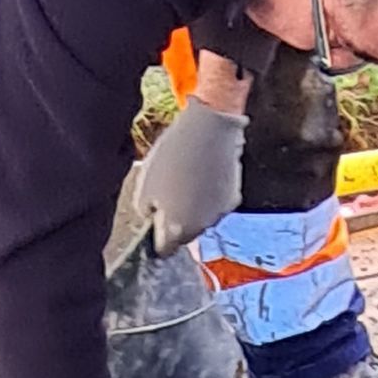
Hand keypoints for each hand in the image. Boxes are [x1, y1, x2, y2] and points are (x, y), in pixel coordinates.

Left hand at [132, 89, 246, 256]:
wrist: (210, 127)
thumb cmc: (173, 155)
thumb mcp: (144, 185)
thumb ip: (146, 213)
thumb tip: (152, 222)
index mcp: (177, 230)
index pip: (164, 250)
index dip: (156, 236)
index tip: (153, 220)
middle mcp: (201, 229)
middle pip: (184, 236)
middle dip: (175, 222)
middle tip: (167, 194)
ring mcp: (220, 214)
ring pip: (201, 220)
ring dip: (192, 208)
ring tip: (185, 179)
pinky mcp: (233, 198)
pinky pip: (215, 205)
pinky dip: (208, 196)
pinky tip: (202, 174)